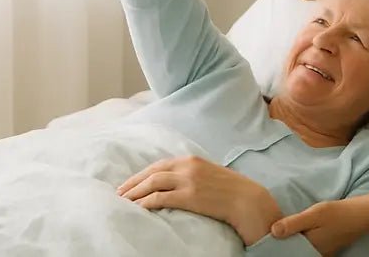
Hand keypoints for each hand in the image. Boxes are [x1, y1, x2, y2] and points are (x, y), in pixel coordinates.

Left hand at [116, 155, 281, 245]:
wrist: (250, 201)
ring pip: (152, 184)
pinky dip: (145, 203)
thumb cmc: (232, 191)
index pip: (159, 165)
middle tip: (119, 193)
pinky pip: (160, 198)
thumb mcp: (211, 175)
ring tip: (123, 202)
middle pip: (152, 173)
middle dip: (132, 183)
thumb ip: (194, 174)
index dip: (141, 174)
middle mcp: (188, 167)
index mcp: (192, 160)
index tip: (128, 183)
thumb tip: (177, 183)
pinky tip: (137, 209)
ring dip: (134, 193)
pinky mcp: (189, 197)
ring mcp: (189, 181)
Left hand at [271, 197, 368, 255]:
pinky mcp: (325, 247)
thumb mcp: (315, 214)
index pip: (286, 250)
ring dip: (291, 240)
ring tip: (281, 228)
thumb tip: (273, 232)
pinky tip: (296, 230)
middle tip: (273, 228)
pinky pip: (308, 246)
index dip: (276, 243)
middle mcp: (314, 254)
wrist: (362, 215)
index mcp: (309, 248)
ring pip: (300, 248)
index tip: (265, 234)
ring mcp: (320, 252)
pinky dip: (301, 239)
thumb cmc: (338, 213)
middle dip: (283, 242)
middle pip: (292, 250)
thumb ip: (294, 223)